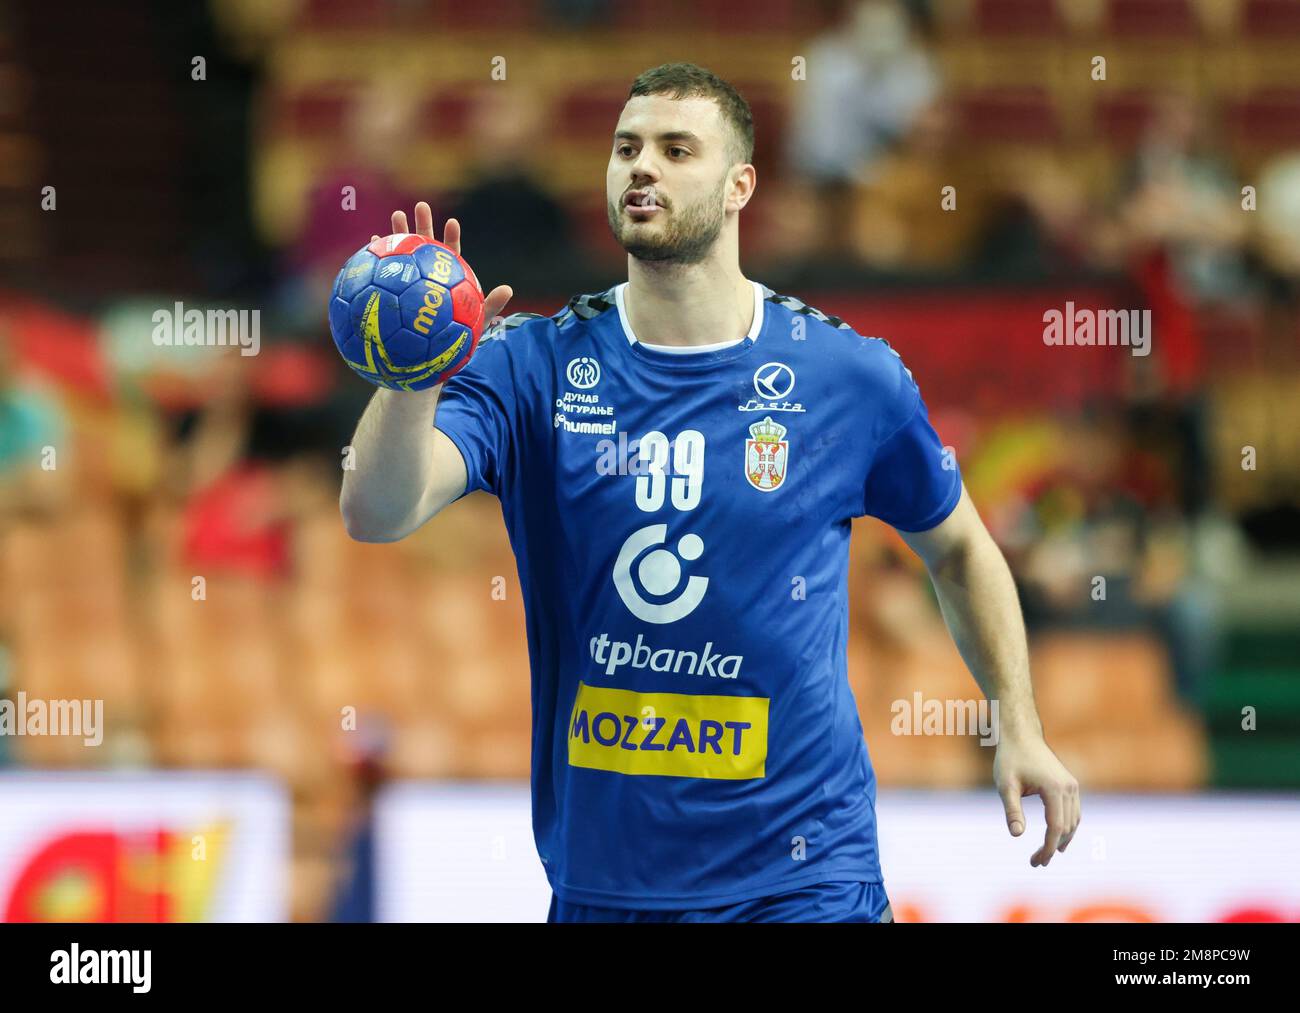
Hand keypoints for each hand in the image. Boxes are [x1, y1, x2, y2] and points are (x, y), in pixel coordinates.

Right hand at [372, 201, 513, 327]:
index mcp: (446, 280)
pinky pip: (383, 272)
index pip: (451, 254)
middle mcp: (426, 276)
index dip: (452, 238)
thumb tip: (508, 290)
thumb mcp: (475, 323)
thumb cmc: (453, 339)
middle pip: (426, 246)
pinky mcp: (391, 290)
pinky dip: (378, 257)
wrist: (427, 355)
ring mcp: (407, 281)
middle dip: (423, 224)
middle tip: (421, 206)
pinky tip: (373, 243)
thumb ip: (491, 306)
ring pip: (403, 254)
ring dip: (399, 233)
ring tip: (397, 215)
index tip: (452, 222)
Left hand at [993, 731, 1080, 867]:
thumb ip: (1012, 810)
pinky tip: (1056, 839)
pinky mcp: (1070, 784)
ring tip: (1044, 855)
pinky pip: (1074, 812)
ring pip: (1073, 821)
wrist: (1021, 735)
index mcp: (1055, 789)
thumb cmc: (1010, 758)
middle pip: (1066, 827)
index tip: (1037, 862)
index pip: (1056, 827)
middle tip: (1036, 863)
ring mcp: (1072, 786)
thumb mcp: (1005, 785)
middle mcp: (1069, 788)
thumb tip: (1017, 835)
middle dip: (1052, 847)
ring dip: (1061, 840)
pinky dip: (1067, 827)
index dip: (1047, 848)